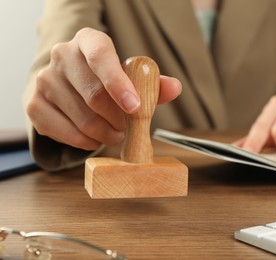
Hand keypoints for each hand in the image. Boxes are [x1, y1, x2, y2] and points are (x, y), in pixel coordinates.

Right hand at [26, 27, 181, 150]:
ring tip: (115, 134)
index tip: (135, 107)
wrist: (68, 84)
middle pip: (94, 95)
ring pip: (83, 119)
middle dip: (118, 120)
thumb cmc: (104, 80)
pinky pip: (66, 133)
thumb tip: (174, 88)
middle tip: (128, 129)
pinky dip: (86, 142)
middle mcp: (62, 55)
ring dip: (106, 134)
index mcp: (89, 41)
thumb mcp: (129, 78)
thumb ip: (152, 84)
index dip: (119, 84)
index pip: (102, 56)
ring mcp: (44, 79)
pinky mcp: (34, 104)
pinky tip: (95, 138)